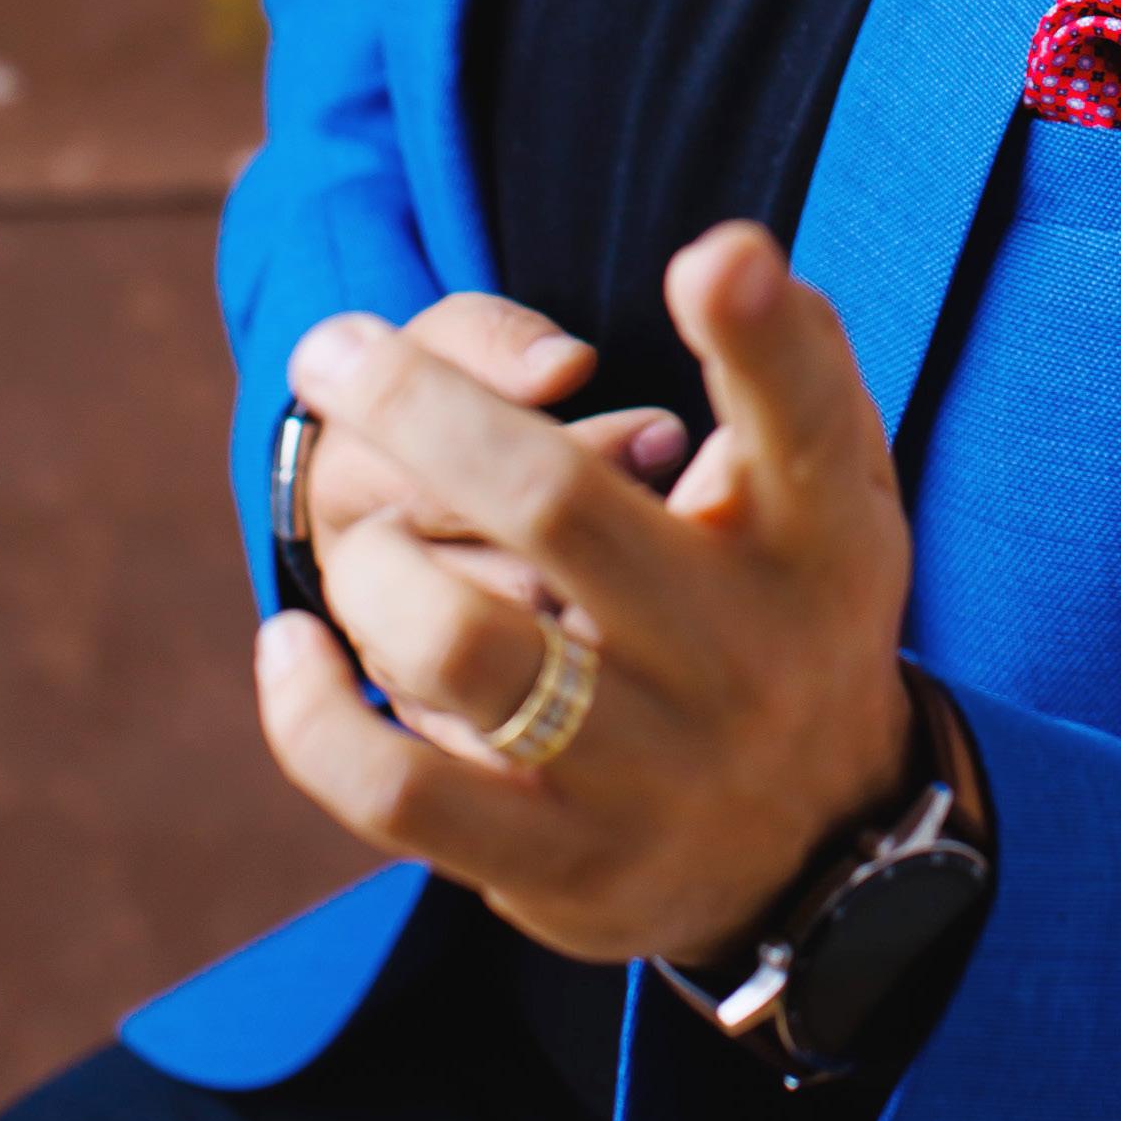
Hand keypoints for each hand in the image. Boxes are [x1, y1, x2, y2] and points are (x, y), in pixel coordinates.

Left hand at [255, 224, 917, 967]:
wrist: (812, 839)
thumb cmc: (789, 600)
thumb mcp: (831, 485)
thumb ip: (789, 360)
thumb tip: (727, 257)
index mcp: (817, 533)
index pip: (803, 419)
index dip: (759, 334)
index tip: (710, 257)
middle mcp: (740, 651)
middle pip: (561, 504)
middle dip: (423, 408)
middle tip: (330, 349)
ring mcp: (647, 768)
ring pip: (461, 646)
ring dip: (373, 568)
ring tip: (355, 539)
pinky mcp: (561, 863)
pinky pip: (399, 794)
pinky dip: (315, 718)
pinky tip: (289, 648)